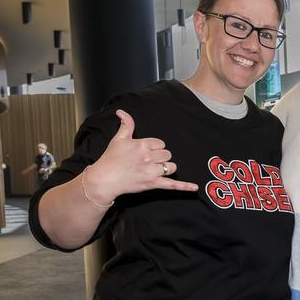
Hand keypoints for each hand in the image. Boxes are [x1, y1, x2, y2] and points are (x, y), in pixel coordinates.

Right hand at [84, 110, 199, 201]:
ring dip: (166, 168)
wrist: (104, 179)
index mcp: (142, 145)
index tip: (145, 153)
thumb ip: (126, 125)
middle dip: (161, 158)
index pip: (160, 143)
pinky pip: (172, 185)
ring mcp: (151, 171)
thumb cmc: (110, 159)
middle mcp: (149, 157)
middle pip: (167, 154)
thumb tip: (122, 111)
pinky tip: (195, 188)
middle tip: (148, 162)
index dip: (154, 148)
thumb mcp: (118, 139)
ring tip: (154, 170)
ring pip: (170, 167)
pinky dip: (184, 187)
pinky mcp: (153, 184)